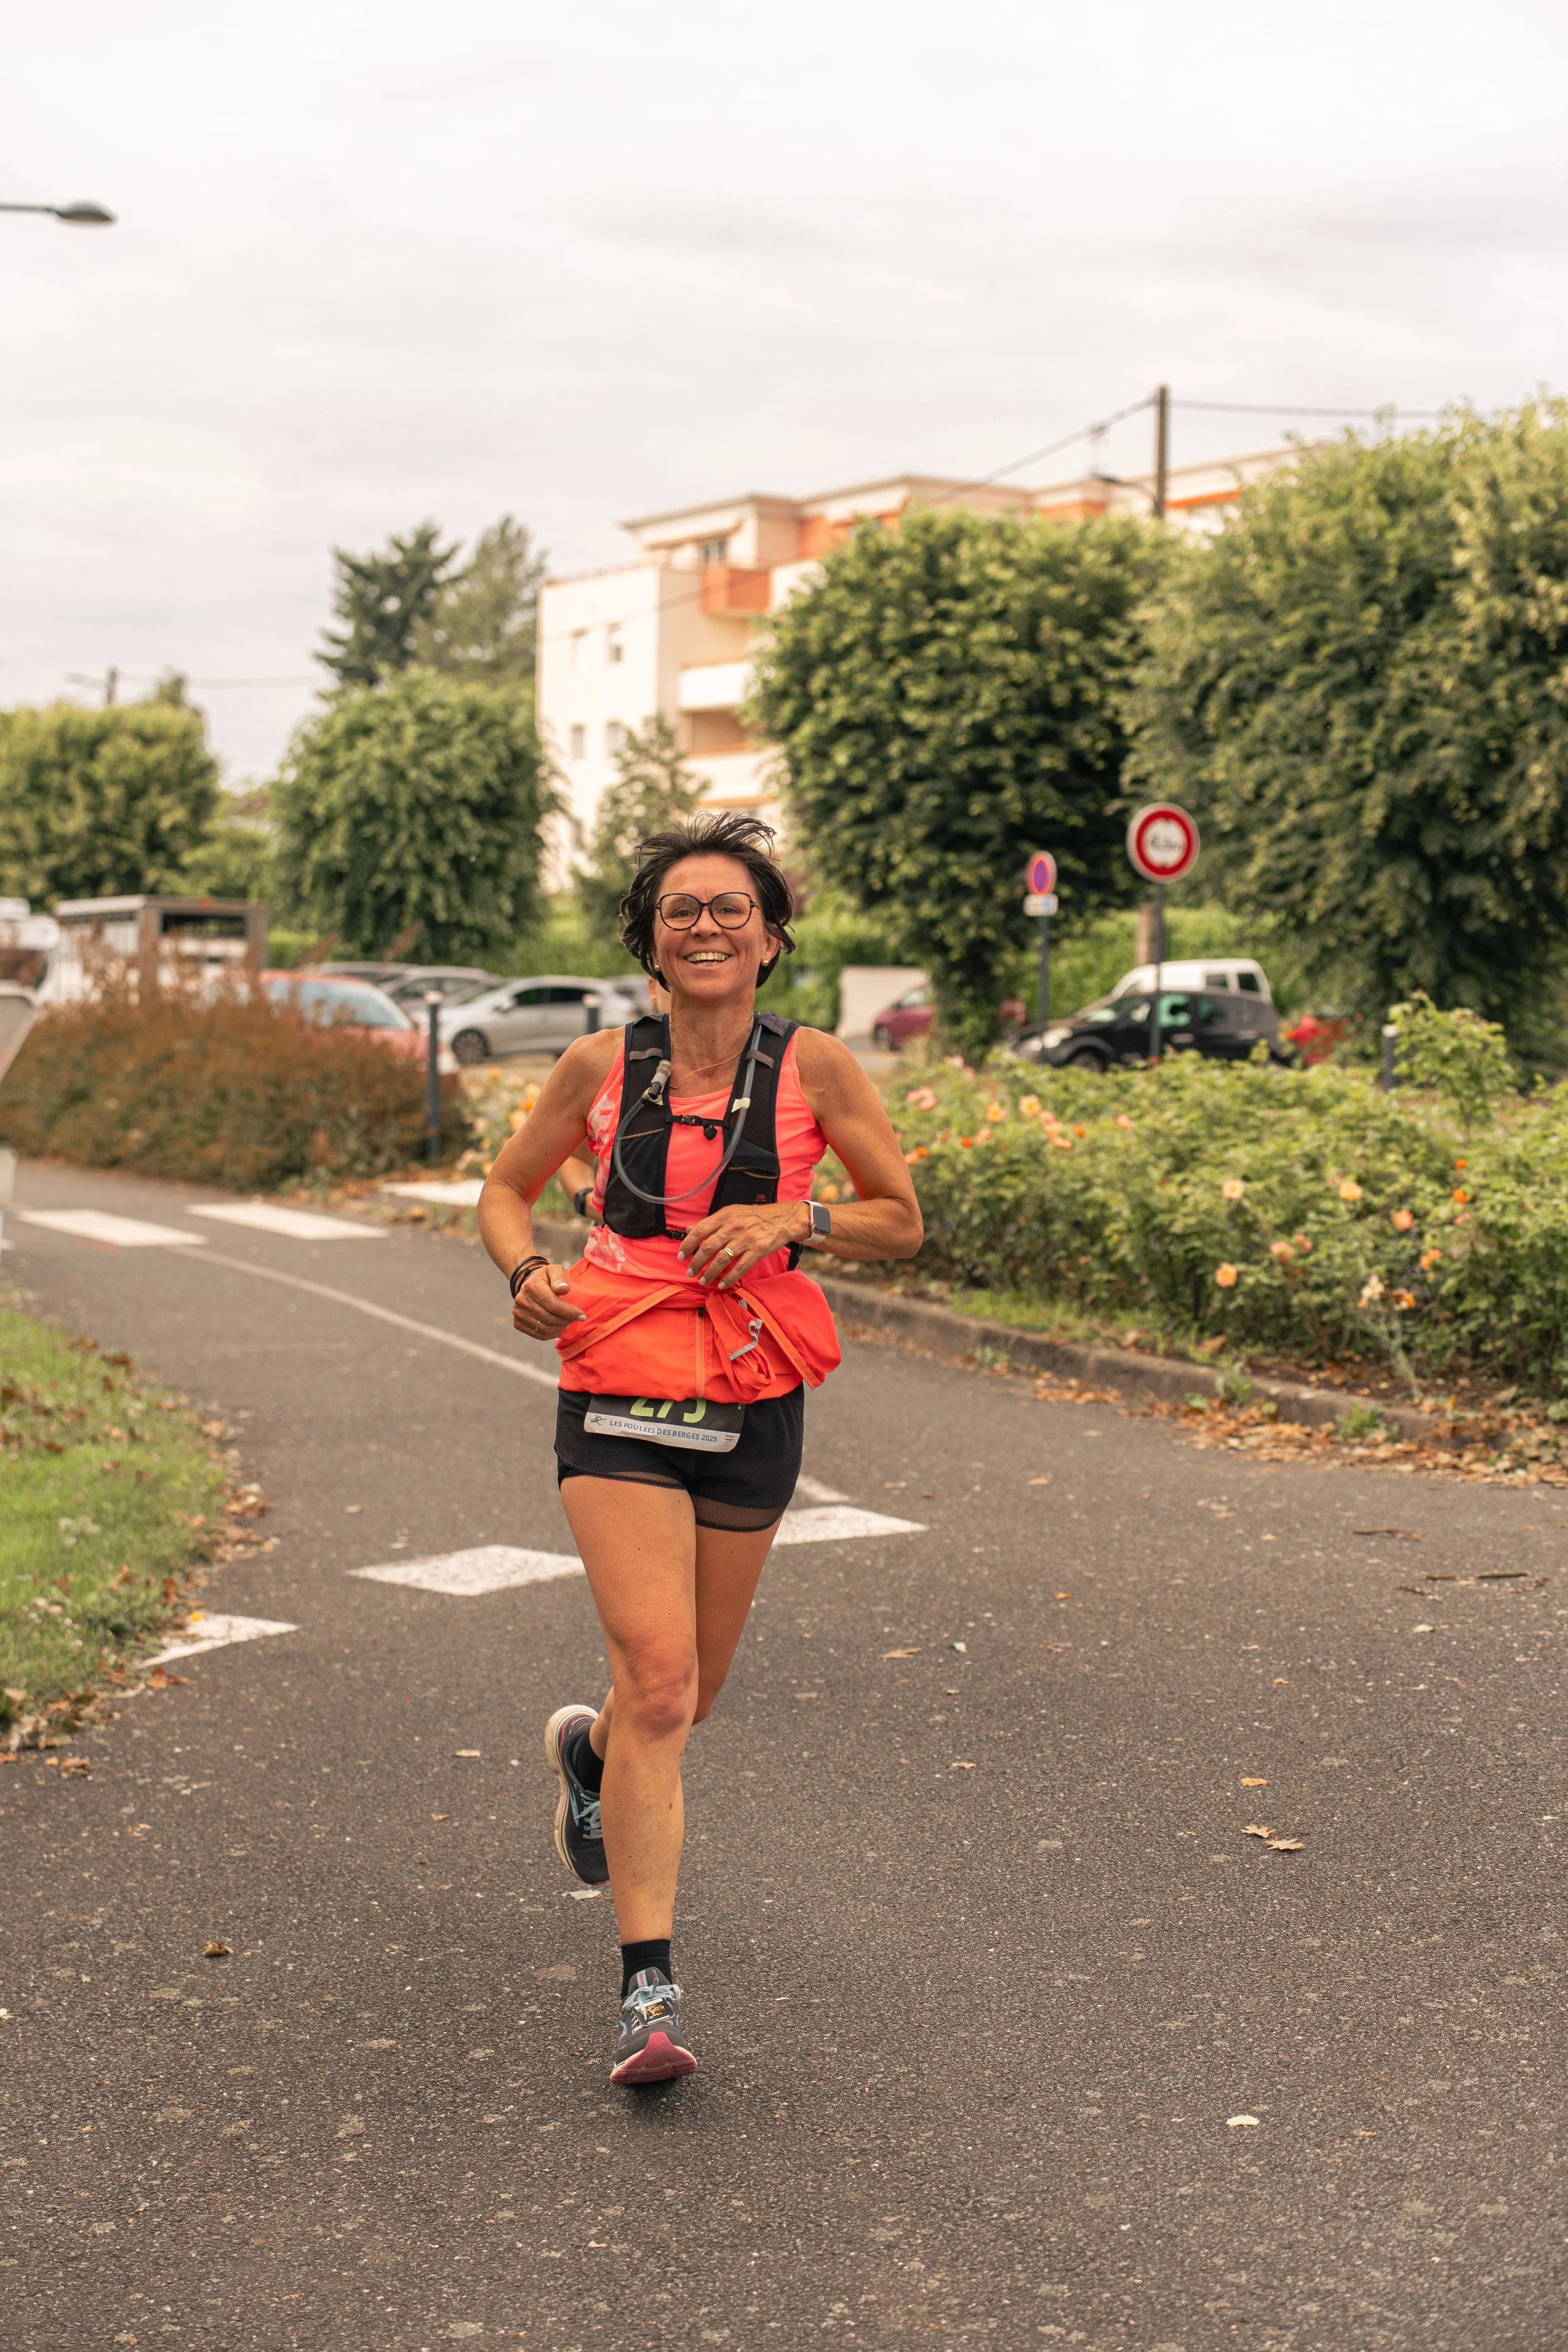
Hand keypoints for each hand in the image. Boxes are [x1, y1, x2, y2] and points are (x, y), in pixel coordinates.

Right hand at [513, 1264, 584, 1340]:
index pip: (552, 1304)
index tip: (582, 1315)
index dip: (569, 1312)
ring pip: (543, 1328)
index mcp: (532, 1286)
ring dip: (559, 1328)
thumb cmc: (546, 1278)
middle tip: (575, 1319)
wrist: (529, 1283)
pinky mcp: (517, 1322)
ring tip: (567, 1323)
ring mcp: (518, 1312)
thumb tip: (564, 1289)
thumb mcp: (554, 1270)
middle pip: (548, 1318)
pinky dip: (551, 1334)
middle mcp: (522, 1300)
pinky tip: (558, 1328)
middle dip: (565, 1321)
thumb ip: (560, 1277)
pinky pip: (537, 1334)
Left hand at [676, 1201, 808, 1289]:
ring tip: (703, 1280)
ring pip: (722, 1259)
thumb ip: (712, 1222)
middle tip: (690, 1272)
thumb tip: (690, 1229)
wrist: (782, 1218)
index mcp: (725, 1216)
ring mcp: (746, 1239)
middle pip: (708, 1247)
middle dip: (696, 1262)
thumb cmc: (755, 1217)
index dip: (688, 1244)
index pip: (700, 1230)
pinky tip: (722, 1284)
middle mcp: (733, 1227)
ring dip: (709, 1272)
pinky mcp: (758, 1250)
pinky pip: (740, 1267)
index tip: (681, 1255)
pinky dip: (729, 1278)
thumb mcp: (732, 1212)